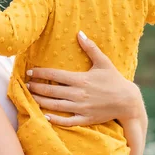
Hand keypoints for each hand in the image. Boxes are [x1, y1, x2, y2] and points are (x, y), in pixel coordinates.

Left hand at [26, 31, 143, 126]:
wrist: (128, 101)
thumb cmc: (115, 80)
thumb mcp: (103, 62)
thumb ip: (90, 48)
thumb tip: (79, 33)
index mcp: (80, 79)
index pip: (54, 75)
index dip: (40, 73)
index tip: (30, 71)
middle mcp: (78, 93)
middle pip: (51, 90)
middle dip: (36, 87)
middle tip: (27, 85)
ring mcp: (81, 107)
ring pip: (55, 105)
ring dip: (40, 101)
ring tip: (30, 97)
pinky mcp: (85, 119)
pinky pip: (67, 121)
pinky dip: (55, 119)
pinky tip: (45, 116)